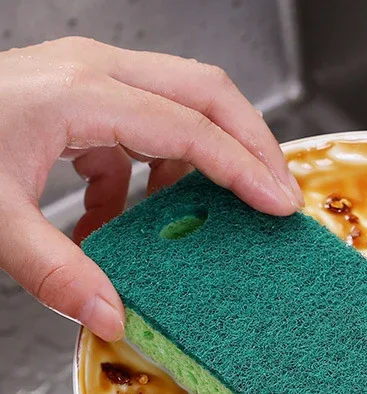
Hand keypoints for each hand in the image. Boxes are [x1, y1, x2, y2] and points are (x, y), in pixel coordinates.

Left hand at [0, 37, 303, 341]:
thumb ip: (55, 269)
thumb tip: (114, 317)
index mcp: (81, 94)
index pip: (191, 129)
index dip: (243, 169)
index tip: (280, 206)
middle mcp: (93, 73)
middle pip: (207, 92)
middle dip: (254, 144)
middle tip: (280, 196)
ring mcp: (87, 81)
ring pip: (183, 103)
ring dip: (210, 157)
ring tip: (219, 213)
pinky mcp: (78, 101)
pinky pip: (143, 129)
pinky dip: (153, 173)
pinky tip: (127, 216)